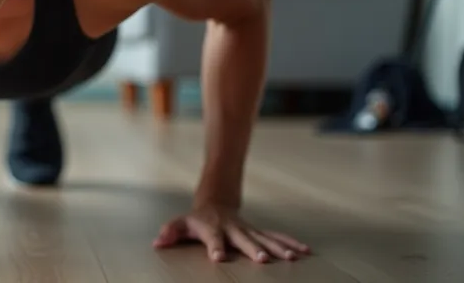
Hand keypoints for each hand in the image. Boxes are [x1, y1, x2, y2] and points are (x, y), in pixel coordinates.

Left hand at [153, 204, 309, 262]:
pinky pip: (277, 237)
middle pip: (244, 239)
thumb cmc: (196, 220)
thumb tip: (157, 242)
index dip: (215, 247)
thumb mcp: (180, 224)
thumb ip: (170, 232)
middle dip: (254, 249)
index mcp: (213, 228)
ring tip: (293, 258)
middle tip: (263, 260)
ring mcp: (248, 230)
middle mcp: (233, 229)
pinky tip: (305, 251)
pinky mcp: (259, 232)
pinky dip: (291, 243)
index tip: (218, 258)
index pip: (213, 238)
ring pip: (266, 238)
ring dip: (279, 248)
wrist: (215, 203)